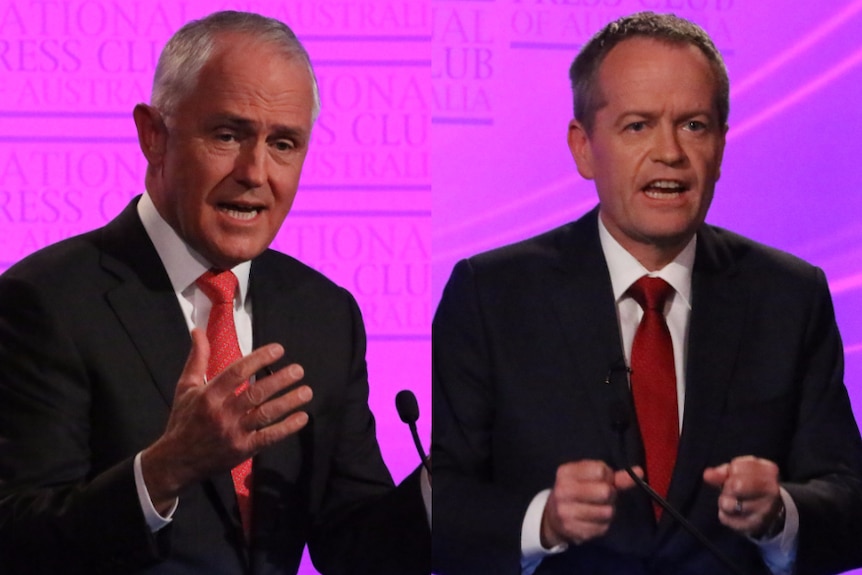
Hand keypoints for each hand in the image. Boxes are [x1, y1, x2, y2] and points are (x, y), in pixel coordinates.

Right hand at [141, 329, 312, 512]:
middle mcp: (222, 413)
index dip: (259, 359)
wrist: (176, 461)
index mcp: (208, 395)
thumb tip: (197, 331)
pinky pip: (268, 437)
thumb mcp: (185, 388)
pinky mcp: (242, 450)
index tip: (279, 350)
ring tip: (306, 391)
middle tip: (299, 370)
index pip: (237, 372)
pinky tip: (302, 417)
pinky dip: (287, 428)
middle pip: (255, 393)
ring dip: (288, 402)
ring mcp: (233, 432)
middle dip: (280, 380)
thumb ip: (197, 359)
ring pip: (265, 415)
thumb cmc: (183, 421)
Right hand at [540, 460, 640, 546]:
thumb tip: (639, 472)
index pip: (601, 471)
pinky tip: (593, 521)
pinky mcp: (572, 529)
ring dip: (608, 511)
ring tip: (598, 509)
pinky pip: (602, 528)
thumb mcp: (589, 478)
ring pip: (606, 511)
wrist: (553, 517)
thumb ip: (615, 477)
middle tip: (602, 496)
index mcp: (566, 472)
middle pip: (605, 491)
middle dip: (610, 495)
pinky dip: (602, 525)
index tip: (602, 480)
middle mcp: (563, 490)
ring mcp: (565, 511)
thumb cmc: (577, 492)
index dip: (608, 476)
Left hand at [703, 455, 782, 537]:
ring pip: (729, 504)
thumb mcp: (740, 470)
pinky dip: (724, 514)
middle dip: (728, 486)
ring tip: (732, 500)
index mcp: (769, 471)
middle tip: (731, 487)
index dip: (731, 470)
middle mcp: (771, 491)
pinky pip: (726, 518)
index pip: (737, 467)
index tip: (735, 473)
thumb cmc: (751, 484)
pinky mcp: (753, 526)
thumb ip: (723, 471)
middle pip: (736, 486)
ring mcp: (764, 511)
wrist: (769, 510)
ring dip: (725, 501)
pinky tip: (733, 512)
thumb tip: (707, 475)